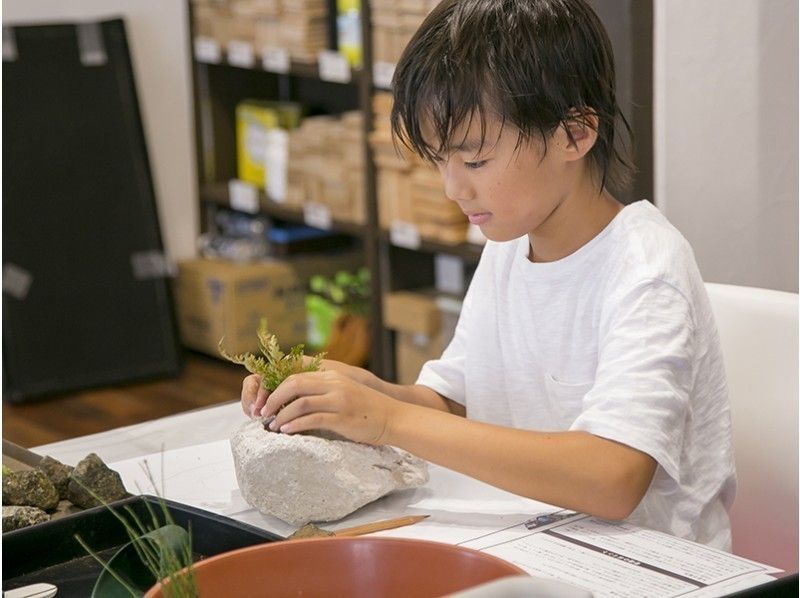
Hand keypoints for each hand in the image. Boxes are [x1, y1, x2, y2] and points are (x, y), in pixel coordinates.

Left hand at [240, 356, 379, 418]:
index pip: (296, 375)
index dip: (276, 387)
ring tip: (273, 425)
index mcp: (333, 375)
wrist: (393, 418)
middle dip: (274, 399)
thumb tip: (295, 400)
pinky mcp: (342, 417)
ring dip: (282, 415)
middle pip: (294, 385)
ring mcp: (338, 400)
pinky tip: (287, 431)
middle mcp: (334, 384)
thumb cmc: (367, 408)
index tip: (266, 401)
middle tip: (263, 412)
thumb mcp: (344, 391)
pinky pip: (312, 419)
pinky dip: (295, 425)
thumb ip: (324, 390)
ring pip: (300, 402)